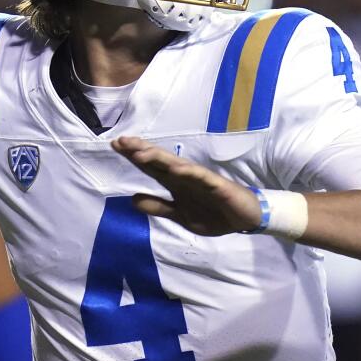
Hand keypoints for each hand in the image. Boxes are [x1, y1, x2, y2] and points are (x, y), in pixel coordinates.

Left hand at [111, 136, 261, 235]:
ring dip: (159, 158)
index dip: (134, 157)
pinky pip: (202, 177)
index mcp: (175, 184)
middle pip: (159, 161)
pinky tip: (176, 168)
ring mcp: (201, 179)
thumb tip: (132, 200)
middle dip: (141, 150)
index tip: (115, 145)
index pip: (151, 168)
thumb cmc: (214, 213)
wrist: (245, 219)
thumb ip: (159, 207)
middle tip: (121, 141)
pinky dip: (189, 172)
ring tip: (140, 152)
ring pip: (177, 165)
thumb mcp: (181, 216)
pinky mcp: (218, 185)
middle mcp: (185, 177)